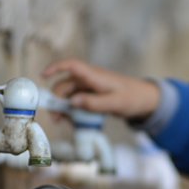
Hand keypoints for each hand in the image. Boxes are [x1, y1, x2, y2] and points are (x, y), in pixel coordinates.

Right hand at [42, 59, 159, 120]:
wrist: (146, 100)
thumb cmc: (132, 98)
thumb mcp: (115, 103)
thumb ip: (94, 103)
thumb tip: (72, 102)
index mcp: (94, 76)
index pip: (72, 66)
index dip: (55, 68)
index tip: (42, 76)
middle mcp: (89, 79)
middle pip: (65, 85)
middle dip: (57, 100)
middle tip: (56, 119)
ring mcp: (90, 88)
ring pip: (69, 95)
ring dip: (64, 108)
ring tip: (63, 123)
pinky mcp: (92, 96)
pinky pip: (77, 102)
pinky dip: (73, 111)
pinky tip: (74, 122)